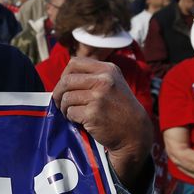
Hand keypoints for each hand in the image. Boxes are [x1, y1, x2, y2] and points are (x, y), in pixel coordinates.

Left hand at [52, 57, 151, 190]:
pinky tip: (79, 120)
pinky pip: (70, 112)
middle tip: (60, 101)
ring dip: (65, 107)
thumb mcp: (114, 83)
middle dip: (58, 92)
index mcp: (108, 69)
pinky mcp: (92, 114)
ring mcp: (98, 97)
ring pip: (66, 98)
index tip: (65, 85)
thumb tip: (64, 78)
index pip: (75, 62)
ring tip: (72, 112)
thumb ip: (94, 76)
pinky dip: (71, 118)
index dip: (65, 74)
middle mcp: (104, 80)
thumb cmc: (120, 108)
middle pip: (66, 80)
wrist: (134, 131)